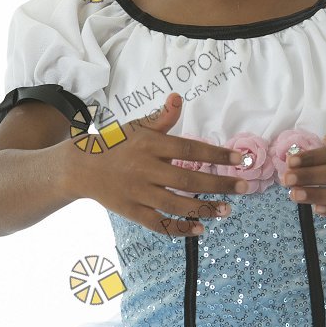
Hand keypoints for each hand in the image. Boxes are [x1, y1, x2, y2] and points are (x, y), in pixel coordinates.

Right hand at [66, 93, 248, 236]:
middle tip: (245, 187)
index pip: (190, 150)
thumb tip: (178, 98)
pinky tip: (199, 228)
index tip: (241, 160)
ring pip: (176, 204)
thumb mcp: (137, 127)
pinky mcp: (131, 211)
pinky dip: (179, 227)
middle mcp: (146, 168)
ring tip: (227, 211)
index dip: (217, 156)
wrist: (79, 167)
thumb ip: (162, 118)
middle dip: (220, 185)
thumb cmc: (115, 144)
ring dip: (204, 208)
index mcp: (150, 144)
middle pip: (188, 179)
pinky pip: (158, 223)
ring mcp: (138, 192)